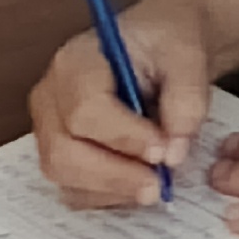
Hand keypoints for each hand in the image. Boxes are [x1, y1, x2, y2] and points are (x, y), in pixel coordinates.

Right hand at [30, 0, 215, 207]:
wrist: (164, 47)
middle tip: (159, 184)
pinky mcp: (61, 153)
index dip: (123, 137)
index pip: (84, 110)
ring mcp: (50, 128)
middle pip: (63, 152)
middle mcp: (51, 97)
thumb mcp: (188, 54)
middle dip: (114, 175)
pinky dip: (108, 195)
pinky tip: (139, 183)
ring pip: (65, 176)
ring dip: (112, 189)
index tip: (163, 150)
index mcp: (76, 62)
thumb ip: (186, 99)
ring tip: (156, 183)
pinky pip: (73, 188)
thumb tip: (173, 152)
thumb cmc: (169, 43)